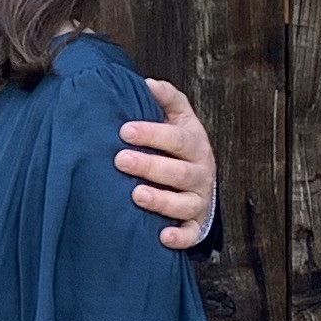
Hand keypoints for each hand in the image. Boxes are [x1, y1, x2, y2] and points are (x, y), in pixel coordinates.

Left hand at [118, 77, 217, 252]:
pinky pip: (190, 234)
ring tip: (136, 194)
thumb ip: (167, 99)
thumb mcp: (179, 119)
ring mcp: (198, 200)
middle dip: (149, 165)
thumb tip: (147, 82)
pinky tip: (162, 236)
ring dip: (161, 200)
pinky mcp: (195, 225)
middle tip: (120, 160)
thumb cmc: (180, 147)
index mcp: (195, 144)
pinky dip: (179, 237)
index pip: (176, 138)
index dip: (152, 134)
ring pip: (183, 203)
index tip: (124, 131)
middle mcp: (200, 173)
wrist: (200, 182)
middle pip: (177, 171)